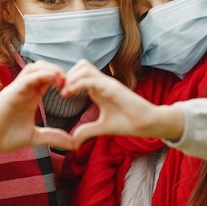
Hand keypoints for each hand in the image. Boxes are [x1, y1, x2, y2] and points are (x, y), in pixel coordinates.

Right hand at [0, 61, 76, 160]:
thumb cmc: (4, 137)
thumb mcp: (35, 137)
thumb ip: (53, 137)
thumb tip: (74, 144)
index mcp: (31, 96)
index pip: (48, 78)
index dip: (62, 78)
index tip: (75, 88)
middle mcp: (24, 89)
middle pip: (42, 68)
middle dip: (58, 70)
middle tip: (71, 82)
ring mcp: (16, 89)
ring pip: (34, 68)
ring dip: (51, 69)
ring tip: (63, 79)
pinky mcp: (10, 93)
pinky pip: (27, 78)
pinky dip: (41, 75)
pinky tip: (54, 80)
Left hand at [61, 60, 183, 144]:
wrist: (148, 124)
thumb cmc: (128, 123)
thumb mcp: (102, 127)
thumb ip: (87, 130)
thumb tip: (73, 140)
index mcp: (99, 89)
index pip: (80, 73)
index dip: (67, 80)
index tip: (58, 94)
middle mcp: (103, 83)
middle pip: (81, 65)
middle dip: (67, 75)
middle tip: (59, 90)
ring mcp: (108, 83)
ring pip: (84, 67)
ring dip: (71, 78)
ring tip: (64, 93)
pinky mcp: (113, 88)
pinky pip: (92, 79)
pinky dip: (77, 83)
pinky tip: (69, 94)